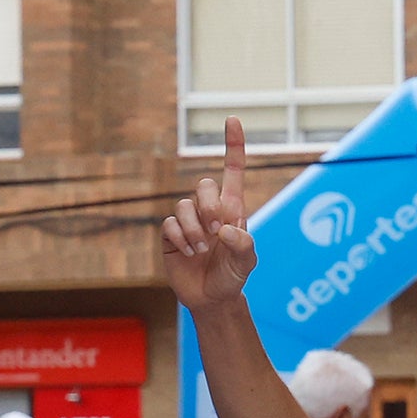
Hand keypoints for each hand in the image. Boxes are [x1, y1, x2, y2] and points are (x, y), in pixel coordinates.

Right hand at [163, 117, 258, 313]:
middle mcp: (209, 210)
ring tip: (202, 250)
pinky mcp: (171, 234)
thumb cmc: (233, 276)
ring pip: (183, 206)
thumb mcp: (247, 263)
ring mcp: (189, 221)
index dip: (234, 145)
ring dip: (194, 229)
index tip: (232, 119)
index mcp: (232, 209)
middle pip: (203, 185)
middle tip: (216, 231)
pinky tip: (188, 253)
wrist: (211, 298)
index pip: (232, 171)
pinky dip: (180, 239)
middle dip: (208, 205)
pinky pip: (170, 224)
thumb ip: (243, 245)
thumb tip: (225, 228)